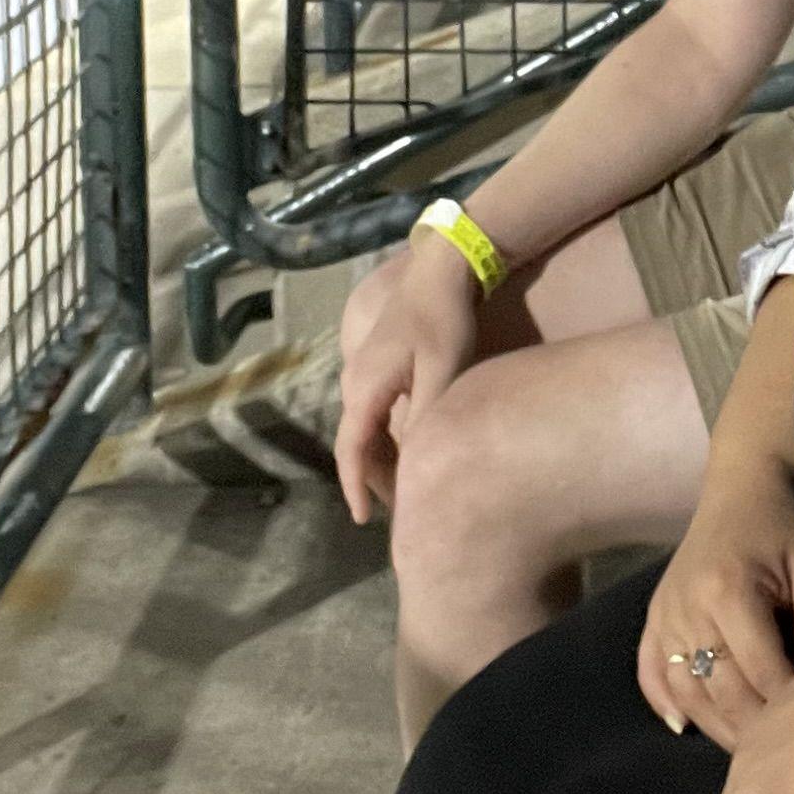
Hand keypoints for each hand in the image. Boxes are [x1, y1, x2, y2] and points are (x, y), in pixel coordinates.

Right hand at [332, 225, 482, 524]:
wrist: (439, 273)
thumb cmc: (443, 322)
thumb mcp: (442, 372)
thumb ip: (425, 418)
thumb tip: (415, 462)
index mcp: (364, 389)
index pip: (351, 451)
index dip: (355, 487)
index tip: (363, 520)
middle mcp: (354, 384)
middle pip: (356, 445)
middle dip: (372, 480)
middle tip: (400, 513)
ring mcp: (362, 374)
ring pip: (365, 431)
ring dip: (381, 460)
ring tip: (406, 490)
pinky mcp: (377, 368)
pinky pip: (374, 415)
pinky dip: (387, 440)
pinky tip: (410, 451)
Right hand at [637, 458, 793, 739]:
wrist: (741, 486)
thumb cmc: (786, 526)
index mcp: (728, 592)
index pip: (760, 670)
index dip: (787, 706)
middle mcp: (687, 608)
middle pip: (718, 689)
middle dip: (751, 727)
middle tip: (779, 755)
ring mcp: (664, 614)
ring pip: (684, 690)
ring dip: (713, 726)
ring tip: (744, 753)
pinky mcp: (653, 616)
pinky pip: (650, 672)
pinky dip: (664, 703)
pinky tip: (686, 726)